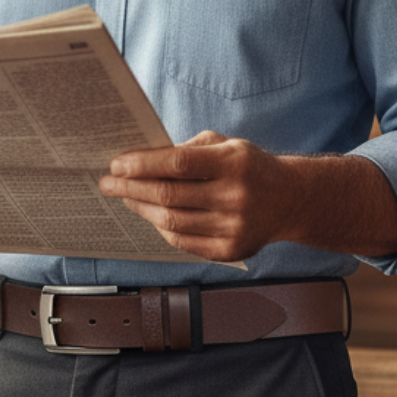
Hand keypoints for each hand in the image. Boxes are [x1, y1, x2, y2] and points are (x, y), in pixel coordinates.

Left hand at [97, 130, 301, 263]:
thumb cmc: (248, 167)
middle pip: (169, 195)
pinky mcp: (230, 251)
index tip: (116, 164)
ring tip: (125, 197)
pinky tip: (150, 214)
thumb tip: (140, 161)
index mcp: (234, 163)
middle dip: (131, 188)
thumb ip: (187, 149)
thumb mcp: (226, 144)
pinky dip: (160, 227)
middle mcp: (236, 197)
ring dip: (141, 208)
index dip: (142, 164)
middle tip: (107, 183)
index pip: (178, 163)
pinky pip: (182, 241)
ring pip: (171, 221)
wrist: (289, 200)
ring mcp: (234, 228)